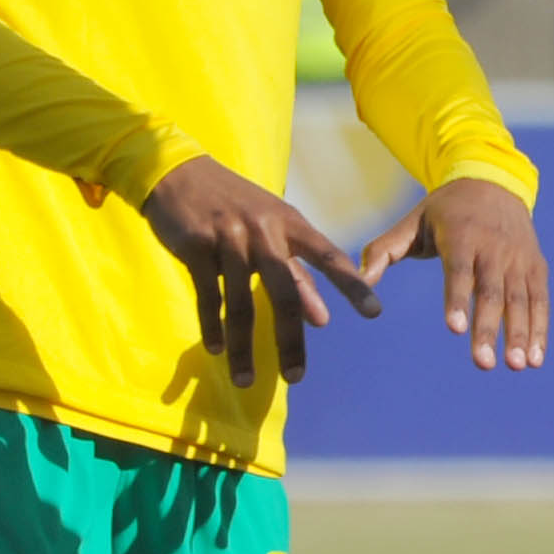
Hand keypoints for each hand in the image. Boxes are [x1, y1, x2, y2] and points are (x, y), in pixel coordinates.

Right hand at [138, 156, 379, 388]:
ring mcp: (228, 239)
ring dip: (243, 347)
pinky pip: (207, 296)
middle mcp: (263, 231)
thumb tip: (321, 319)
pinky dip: (212, 327)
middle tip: (297, 376)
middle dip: (290, 339)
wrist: (179, 173)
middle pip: (283, 292)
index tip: (375, 312)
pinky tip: (217, 350)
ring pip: (240, 303)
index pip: (329, 257)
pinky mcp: (196, 247)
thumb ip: (296, 273)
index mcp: (290, 223)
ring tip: (246, 379)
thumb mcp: (271, 229)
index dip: (352, 285)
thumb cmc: (235, 205)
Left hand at [353, 176, 549, 369]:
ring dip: (519, 334)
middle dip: (489, 328)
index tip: (455, 329)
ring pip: (520, 299)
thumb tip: (358, 280)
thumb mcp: (412, 222)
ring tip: (515, 366)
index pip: (459, 270)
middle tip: (484, 363)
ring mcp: (518, 258)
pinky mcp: (535, 267)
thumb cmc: (445, 211)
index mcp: (461, 234)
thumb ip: (384, 250)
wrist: (495, 182)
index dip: (458, 299)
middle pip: (492, 291)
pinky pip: (539, 301)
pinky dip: (539, 329)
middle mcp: (494, 246)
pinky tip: (534, 358)